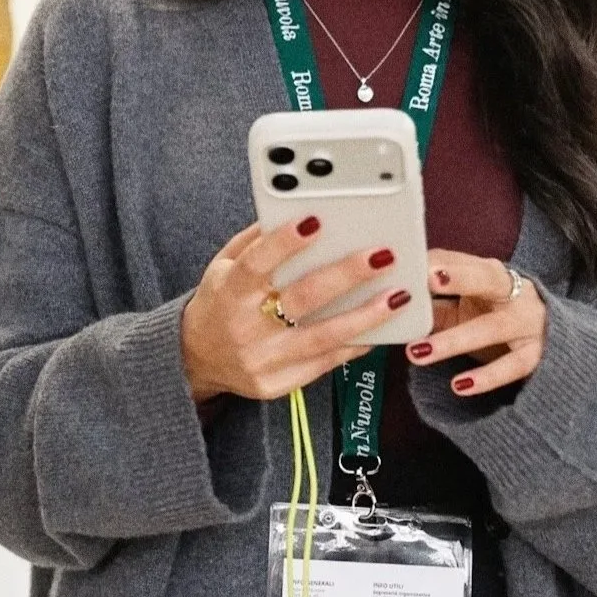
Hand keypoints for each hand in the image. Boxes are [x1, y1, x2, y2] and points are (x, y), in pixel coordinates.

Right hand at [180, 217, 413, 404]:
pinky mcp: (277, 384)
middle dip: (346, 275)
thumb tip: (297, 212)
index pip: (256, 263)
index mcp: (229, 291)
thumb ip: (256, 241)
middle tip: (381, 255)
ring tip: (398, 295)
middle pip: (301, 299)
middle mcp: (244, 326)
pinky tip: (381, 328)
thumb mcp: (223, 265)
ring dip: (366, 316)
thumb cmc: (221, 302)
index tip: (316, 221)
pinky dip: (356, 343)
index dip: (285, 242)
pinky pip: (325, 363)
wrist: (198, 357)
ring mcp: (262, 359)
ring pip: (322, 337)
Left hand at [405, 249, 548, 396]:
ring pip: (491, 329)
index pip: (462, 261)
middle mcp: (514, 292)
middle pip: (486, 279)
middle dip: (458, 278)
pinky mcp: (537, 354)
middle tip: (425, 279)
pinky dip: (486, 378)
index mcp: (492, 274)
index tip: (413, 262)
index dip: (438, 262)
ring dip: (453, 341)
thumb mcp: (469, 304)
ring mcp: (528, 323)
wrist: (555, 339)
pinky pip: (511, 367)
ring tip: (416, 352)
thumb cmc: (497, 315)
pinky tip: (459, 386)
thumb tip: (392, 300)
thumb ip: (435, 301)